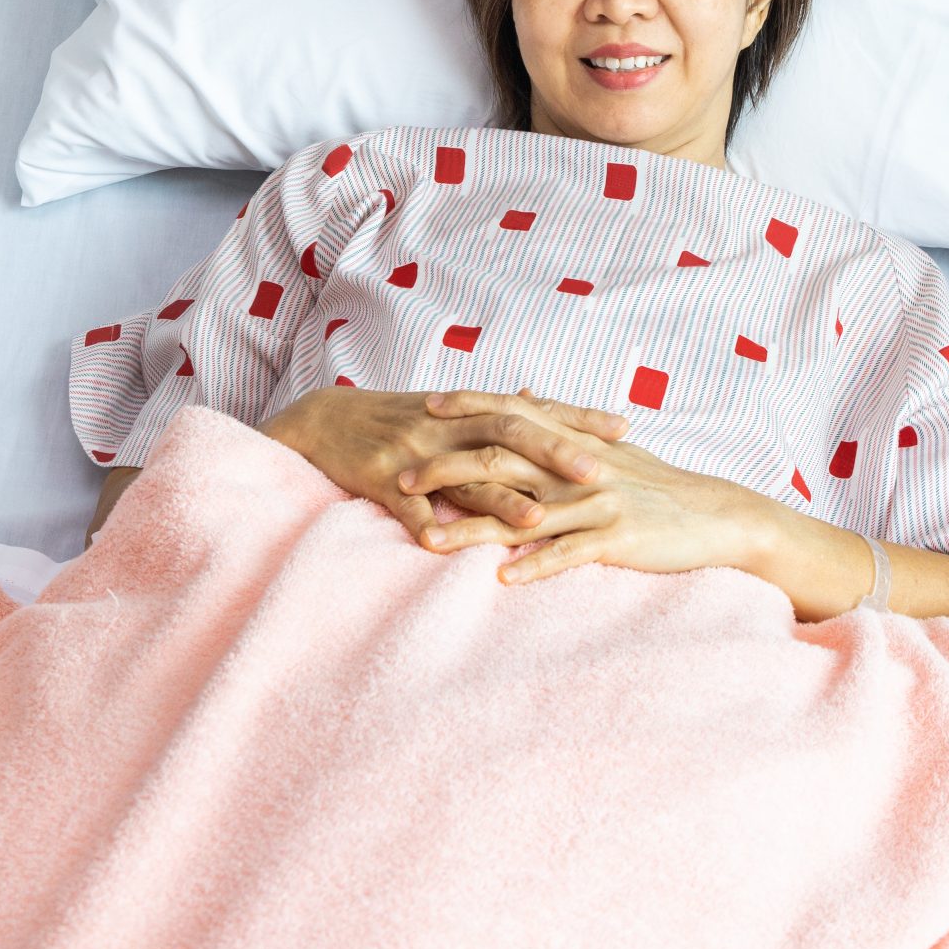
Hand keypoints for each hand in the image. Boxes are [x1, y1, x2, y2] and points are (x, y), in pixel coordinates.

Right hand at [258, 384, 628, 547]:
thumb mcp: (445, 409)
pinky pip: (404, 507)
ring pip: (462, 476)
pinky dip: (423, 526)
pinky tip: (441, 549)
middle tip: (598, 473)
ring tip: (539, 521)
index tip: (624, 427)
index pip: (534, 410)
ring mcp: (414, 453)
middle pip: (509, 435)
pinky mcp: (379, 479)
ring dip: (499, 500)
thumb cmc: (393, 417)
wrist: (325, 419)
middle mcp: (448, 427)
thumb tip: (540, 399)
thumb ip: (492, 410)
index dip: (578, 417)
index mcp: (469, 411)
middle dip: (554, 454)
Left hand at [411, 400, 773, 585]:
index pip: (510, 414)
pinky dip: (535, 565)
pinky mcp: (618, 538)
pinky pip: (569, 553)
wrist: (716, 515)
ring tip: (429, 541)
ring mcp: (597, 502)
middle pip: (501, 460)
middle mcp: (578, 466)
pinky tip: (502, 580)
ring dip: (472, 529)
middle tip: (400, 479)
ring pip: (523, 513)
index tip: (422, 409)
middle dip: (447, 469)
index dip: (466, 408)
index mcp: (573, 443)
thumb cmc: (657, 485)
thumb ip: (559, 425)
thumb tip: (522, 395)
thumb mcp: (606, 447)